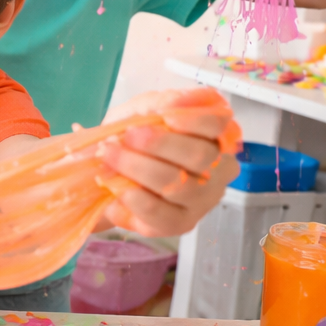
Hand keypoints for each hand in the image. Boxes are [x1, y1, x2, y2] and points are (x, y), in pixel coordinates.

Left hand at [98, 94, 239, 236]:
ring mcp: (202, 200)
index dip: (194, 120)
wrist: (106, 171)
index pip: (219, 125)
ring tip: (107, 155)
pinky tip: (112, 184)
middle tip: (124, 136)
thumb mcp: (144, 110)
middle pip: (199, 156)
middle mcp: (218, 171)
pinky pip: (158, 212)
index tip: (165, 115)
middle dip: (156, 144)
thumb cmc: (133, 137)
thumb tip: (181, 101)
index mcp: (216, 137)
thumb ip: (164, 101)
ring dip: (136, 166)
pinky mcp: (178, 224)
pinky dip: (131, 195)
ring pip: (177, 184)